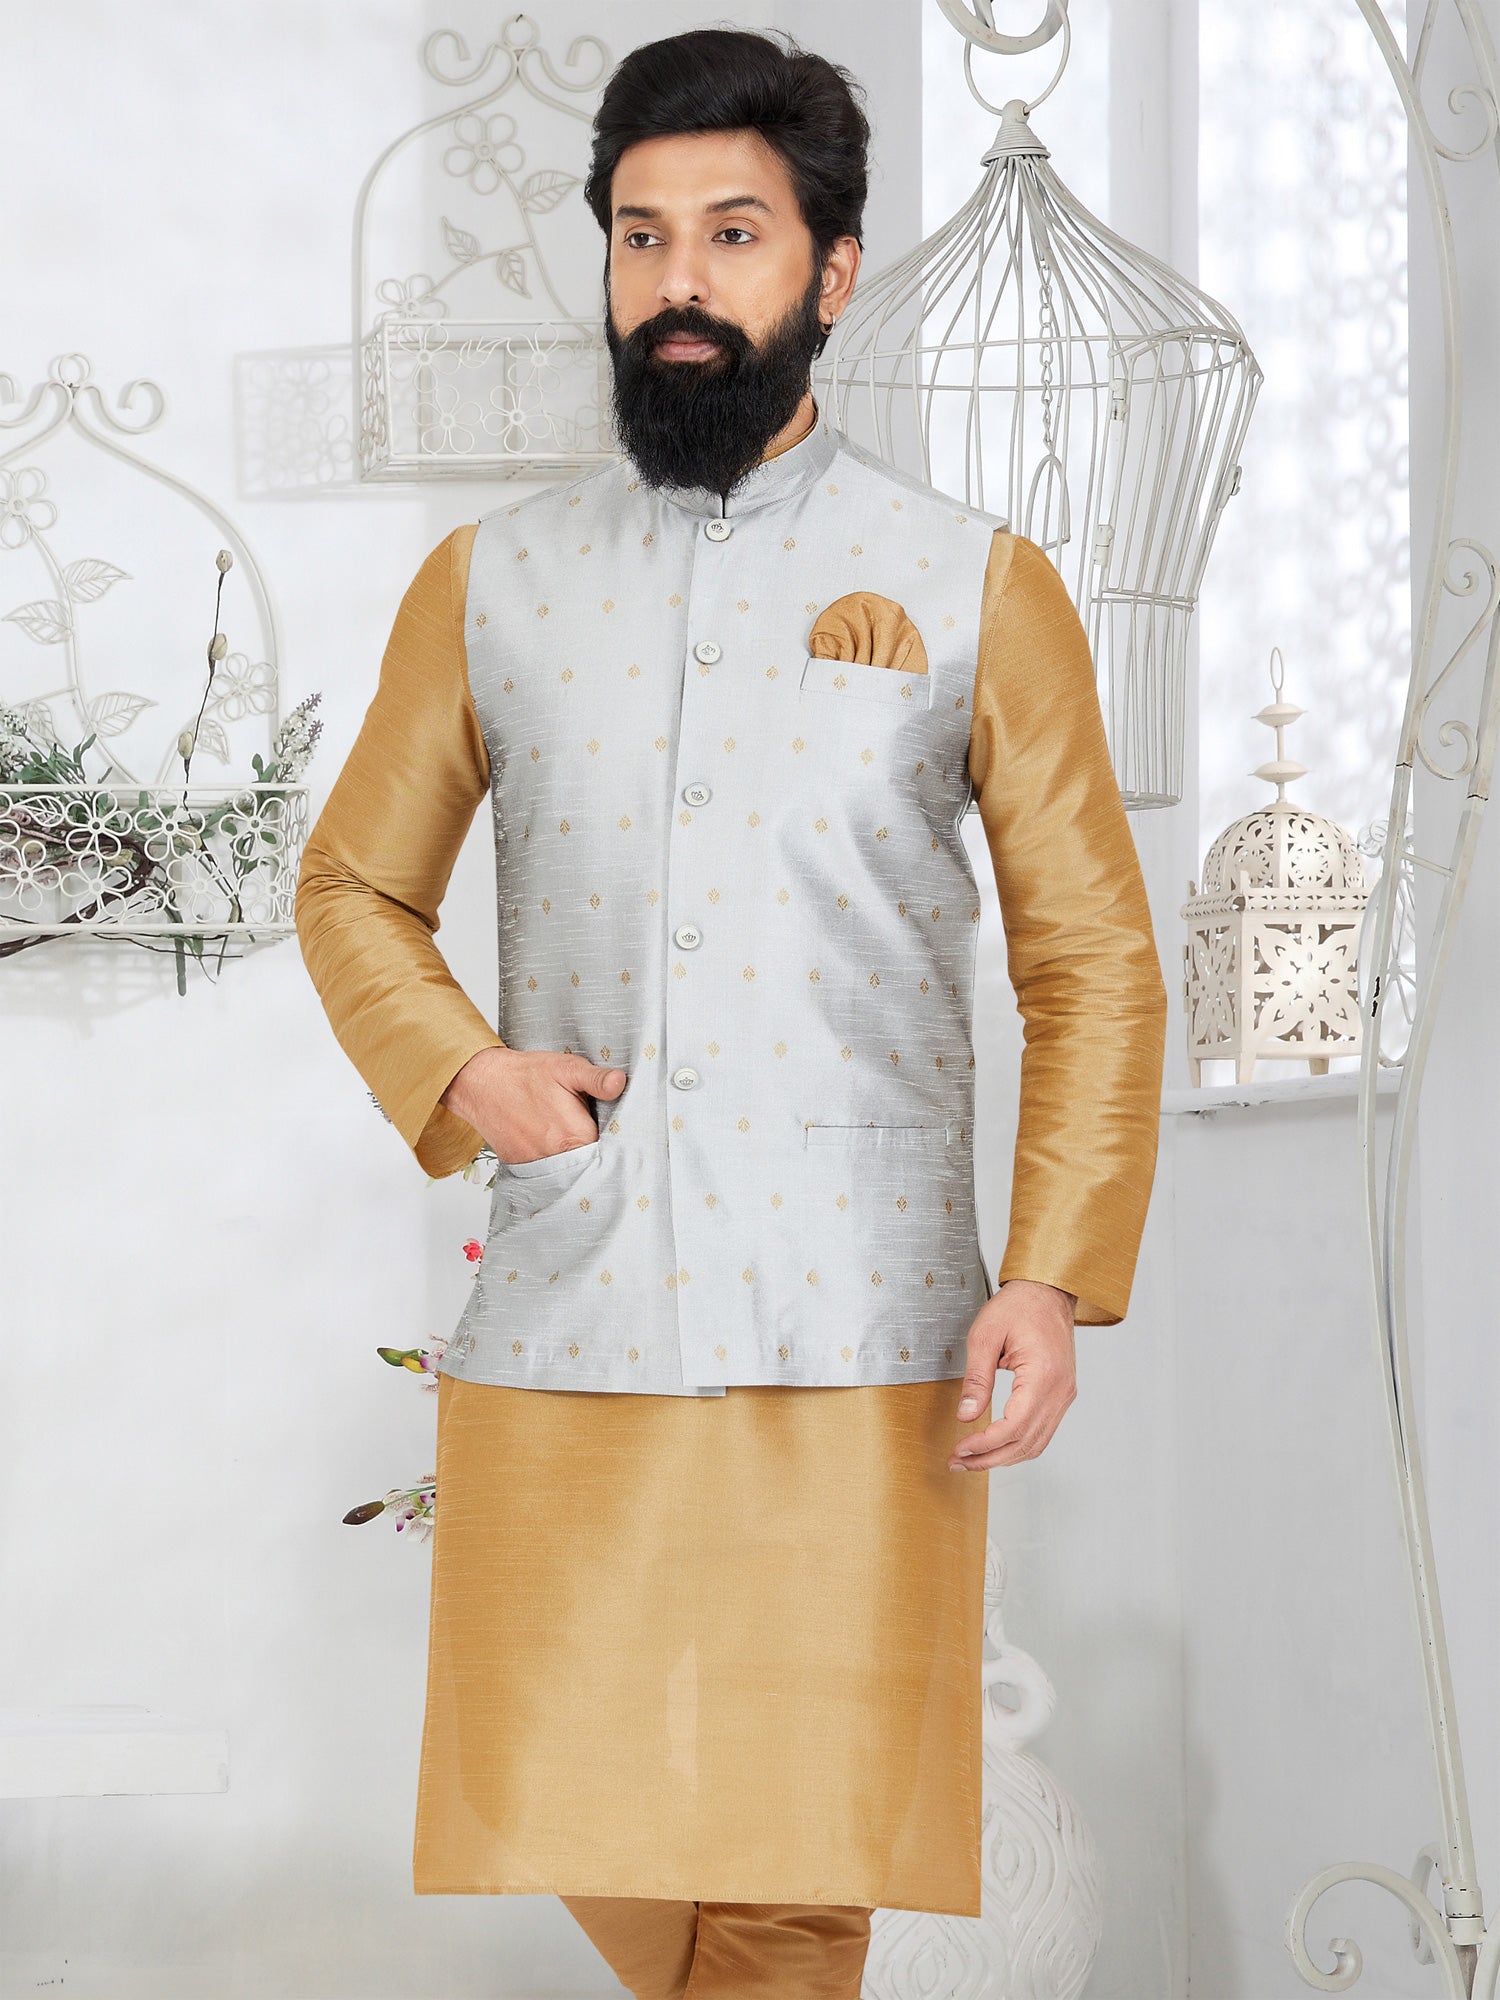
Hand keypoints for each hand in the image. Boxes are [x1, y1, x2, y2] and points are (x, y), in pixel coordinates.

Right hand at [441, 1046, 626, 1165]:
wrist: (482, 1083)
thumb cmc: (525, 1074)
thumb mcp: (567, 1068)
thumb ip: (596, 1079)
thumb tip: (620, 1082)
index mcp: (574, 1136)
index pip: (609, 1150)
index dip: (614, 1140)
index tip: (611, 1129)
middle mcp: (557, 1157)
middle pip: (589, 1163)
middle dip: (593, 1149)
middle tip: (584, 1126)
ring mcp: (537, 1165)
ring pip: (568, 1169)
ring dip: (573, 1157)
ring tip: (564, 1132)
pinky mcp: (521, 1167)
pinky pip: (547, 1171)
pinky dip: (552, 1160)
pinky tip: (549, 1141)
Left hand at [948, 1278, 1077, 1471]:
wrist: (1047, 1291)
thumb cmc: (1018, 1306)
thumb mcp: (985, 1335)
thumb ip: (976, 1379)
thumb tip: (966, 1416)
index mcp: (1044, 1375)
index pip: (1014, 1426)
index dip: (985, 1444)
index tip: (960, 1448)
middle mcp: (1060, 1390)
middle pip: (1026, 1443)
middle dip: (990, 1458)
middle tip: (959, 1462)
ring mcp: (1064, 1394)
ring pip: (1036, 1443)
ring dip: (1004, 1457)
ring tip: (972, 1459)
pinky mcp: (1061, 1394)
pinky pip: (1042, 1431)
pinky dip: (1018, 1444)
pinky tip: (995, 1445)